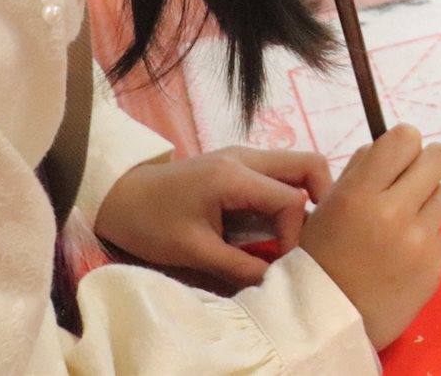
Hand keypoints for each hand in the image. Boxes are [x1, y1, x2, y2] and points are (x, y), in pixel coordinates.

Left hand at [94, 146, 332, 288]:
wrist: (117, 196)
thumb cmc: (150, 222)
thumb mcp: (193, 250)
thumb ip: (239, 266)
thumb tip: (276, 284)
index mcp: (235, 175)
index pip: (291, 199)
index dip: (296, 234)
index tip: (281, 263)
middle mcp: (247, 157)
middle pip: (309, 164)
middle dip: (323, 199)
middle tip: (316, 237)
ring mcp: (244, 157)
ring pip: (297, 166)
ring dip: (306, 198)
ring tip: (298, 235)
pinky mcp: (239, 165)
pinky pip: (279, 174)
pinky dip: (288, 197)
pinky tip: (277, 226)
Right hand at [302, 125, 440, 349]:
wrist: (328, 322)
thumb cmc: (322, 258)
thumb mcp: (328, 206)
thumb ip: (361, 171)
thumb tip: (392, 146)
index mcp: (360, 194)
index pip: (406, 138)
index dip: (404, 144)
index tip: (397, 158)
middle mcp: (394, 213)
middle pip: (438, 158)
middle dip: (426, 165)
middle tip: (411, 181)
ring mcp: (419, 242)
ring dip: (429, 201)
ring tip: (404, 222)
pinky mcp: (435, 265)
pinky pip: (440, 233)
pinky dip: (426, 237)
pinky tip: (402, 255)